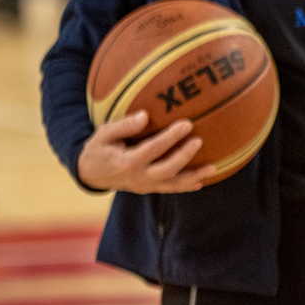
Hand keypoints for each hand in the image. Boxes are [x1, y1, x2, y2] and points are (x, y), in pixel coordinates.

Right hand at [77, 111, 215, 193]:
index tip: (187, 123)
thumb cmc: (99, 148)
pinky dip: (186, 186)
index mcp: (126, 162)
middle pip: (166, 170)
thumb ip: (123, 125)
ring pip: (172, 185)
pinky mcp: (149, 188)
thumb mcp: (103, 134)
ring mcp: (145, 185)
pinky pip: (170, 189)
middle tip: (199, 140)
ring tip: (213, 168)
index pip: (152, 149)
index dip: (170, 138)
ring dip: (193, 177)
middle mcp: (138, 177)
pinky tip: (202, 181)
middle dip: (184, 156)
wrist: (91, 174)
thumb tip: (144, 116)